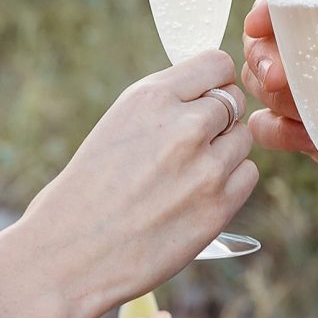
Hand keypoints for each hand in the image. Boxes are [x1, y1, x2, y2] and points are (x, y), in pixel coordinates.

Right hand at [0, 50, 257, 317]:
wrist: (70, 253)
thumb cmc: (88, 189)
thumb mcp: (119, 123)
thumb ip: (166, 104)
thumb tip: (211, 91)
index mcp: (152, 97)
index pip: (217, 64)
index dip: (213, 82)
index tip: (203, 99)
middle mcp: (184, 127)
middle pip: (234, 102)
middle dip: (217, 119)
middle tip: (189, 146)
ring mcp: (206, 169)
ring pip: (243, 139)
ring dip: (225, 152)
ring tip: (187, 174)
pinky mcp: (218, 208)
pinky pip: (247, 176)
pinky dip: (231, 183)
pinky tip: (198, 196)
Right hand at [242, 0, 317, 201]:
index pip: (300, 0)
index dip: (272, 7)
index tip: (263, 22)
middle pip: (266, 44)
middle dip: (260, 56)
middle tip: (277, 75)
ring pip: (263, 86)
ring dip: (265, 92)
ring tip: (295, 103)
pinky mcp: (317, 134)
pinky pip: (272, 130)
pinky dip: (273, 131)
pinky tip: (302, 136)